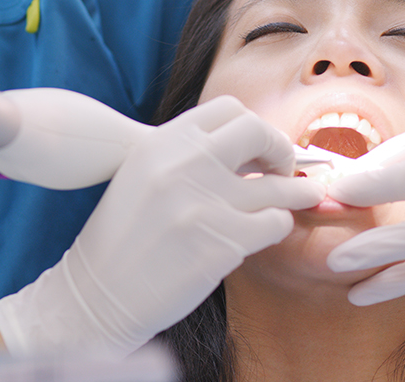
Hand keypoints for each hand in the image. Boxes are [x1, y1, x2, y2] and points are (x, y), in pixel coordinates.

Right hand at [0, 96, 325, 355]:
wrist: (96, 296)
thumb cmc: (121, 239)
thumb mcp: (142, 176)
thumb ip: (186, 157)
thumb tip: (247, 152)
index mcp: (162, 142)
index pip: (228, 109)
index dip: (253, 127)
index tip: (260, 147)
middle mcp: (184, 164)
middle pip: (258, 132)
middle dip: (281, 148)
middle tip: (286, 167)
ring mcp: (206, 203)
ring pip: (277, 185)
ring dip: (298, 191)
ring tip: (308, 195)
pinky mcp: (223, 243)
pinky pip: (275, 223)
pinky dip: (279, 226)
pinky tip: (270, 230)